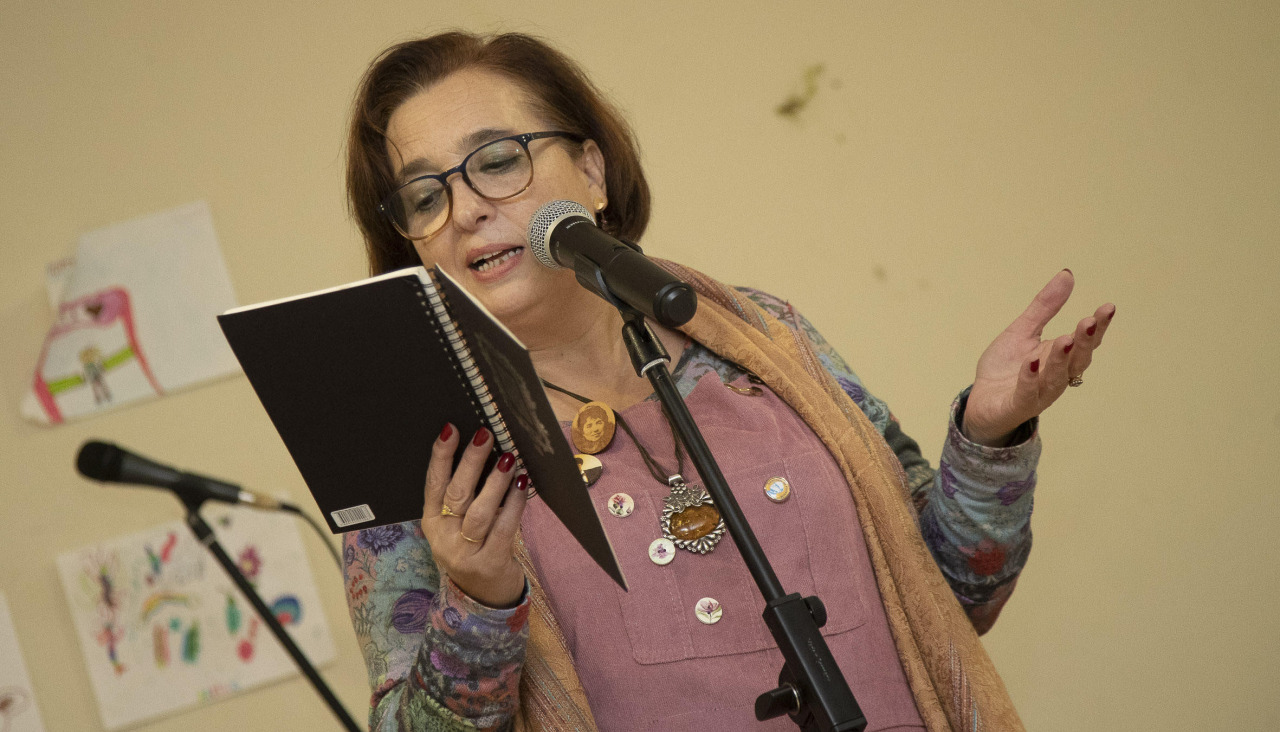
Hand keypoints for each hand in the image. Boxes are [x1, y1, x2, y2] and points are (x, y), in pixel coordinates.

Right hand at [422, 424, 528, 606]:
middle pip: (457, 493)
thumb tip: (486, 450)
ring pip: (479, 511)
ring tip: (508, 458)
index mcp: (432, 522)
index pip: (433, 484)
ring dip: (495, 482)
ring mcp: (465, 553)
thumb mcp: (457, 526)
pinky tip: (522, 485)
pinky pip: (503, 528)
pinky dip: (514, 505)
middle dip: (471, 461)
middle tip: (486, 435)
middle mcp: (443, 537)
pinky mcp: (490, 563)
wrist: (484, 597)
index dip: (440, 456)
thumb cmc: (473, 549)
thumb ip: (464, 496)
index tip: (451, 428)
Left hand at [962, 270, 1114, 445]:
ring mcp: (1038, 393)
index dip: (1097, 327)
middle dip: (1085, 341)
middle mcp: (1055, 376)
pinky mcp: (1017, 405)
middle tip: (1090, 321)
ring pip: (1056, 378)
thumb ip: (1045, 307)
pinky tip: (1030, 362)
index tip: (1107, 308)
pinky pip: (1027, 393)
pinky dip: (1030, 379)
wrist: (981, 402)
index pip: (1084, 342)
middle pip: (1077, 360)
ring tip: (1066, 338)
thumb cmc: (1006, 367)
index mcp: (1060, 357)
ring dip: (1061, 359)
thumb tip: (1067, 274)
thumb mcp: (1022, 330)